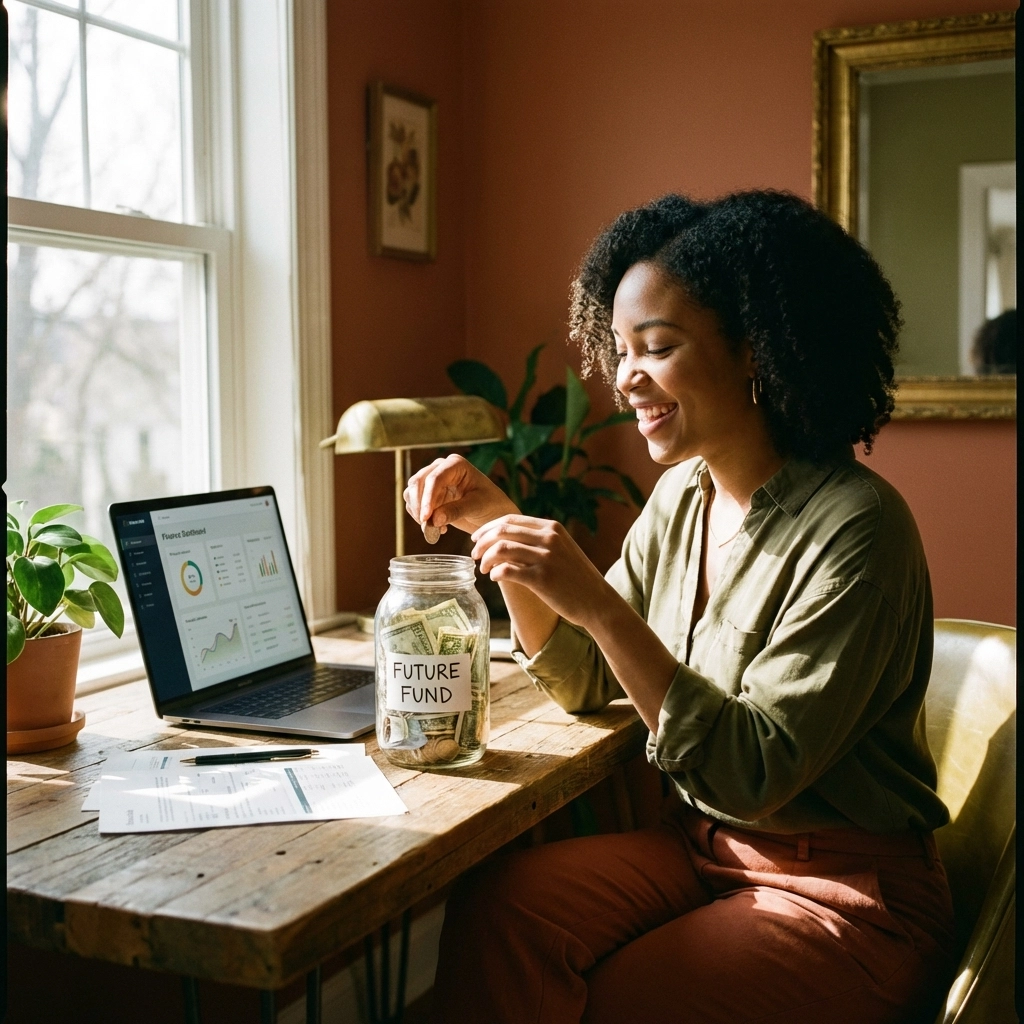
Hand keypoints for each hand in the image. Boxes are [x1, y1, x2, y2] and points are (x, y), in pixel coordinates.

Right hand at [404, 454, 517, 536]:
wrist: (493, 514)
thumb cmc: (491, 504)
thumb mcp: (476, 506)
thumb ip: (456, 511)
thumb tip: (433, 519)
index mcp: (455, 464)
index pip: (434, 478)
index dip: (427, 498)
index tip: (426, 517)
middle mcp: (441, 468)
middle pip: (417, 483)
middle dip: (419, 505)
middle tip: (426, 525)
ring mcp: (433, 481)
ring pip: (411, 493)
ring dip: (417, 511)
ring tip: (434, 528)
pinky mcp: (429, 496)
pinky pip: (414, 504)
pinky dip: (420, 517)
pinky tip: (438, 528)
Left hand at [470, 515, 611, 628]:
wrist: (597, 602)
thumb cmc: (576, 578)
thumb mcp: (562, 549)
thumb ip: (539, 541)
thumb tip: (505, 539)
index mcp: (552, 528)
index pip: (510, 519)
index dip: (488, 527)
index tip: (476, 538)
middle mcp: (549, 539)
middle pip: (502, 531)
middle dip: (482, 542)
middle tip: (474, 555)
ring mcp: (546, 558)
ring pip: (502, 549)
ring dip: (485, 559)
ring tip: (483, 569)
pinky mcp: (542, 579)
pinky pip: (508, 570)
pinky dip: (495, 572)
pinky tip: (494, 577)